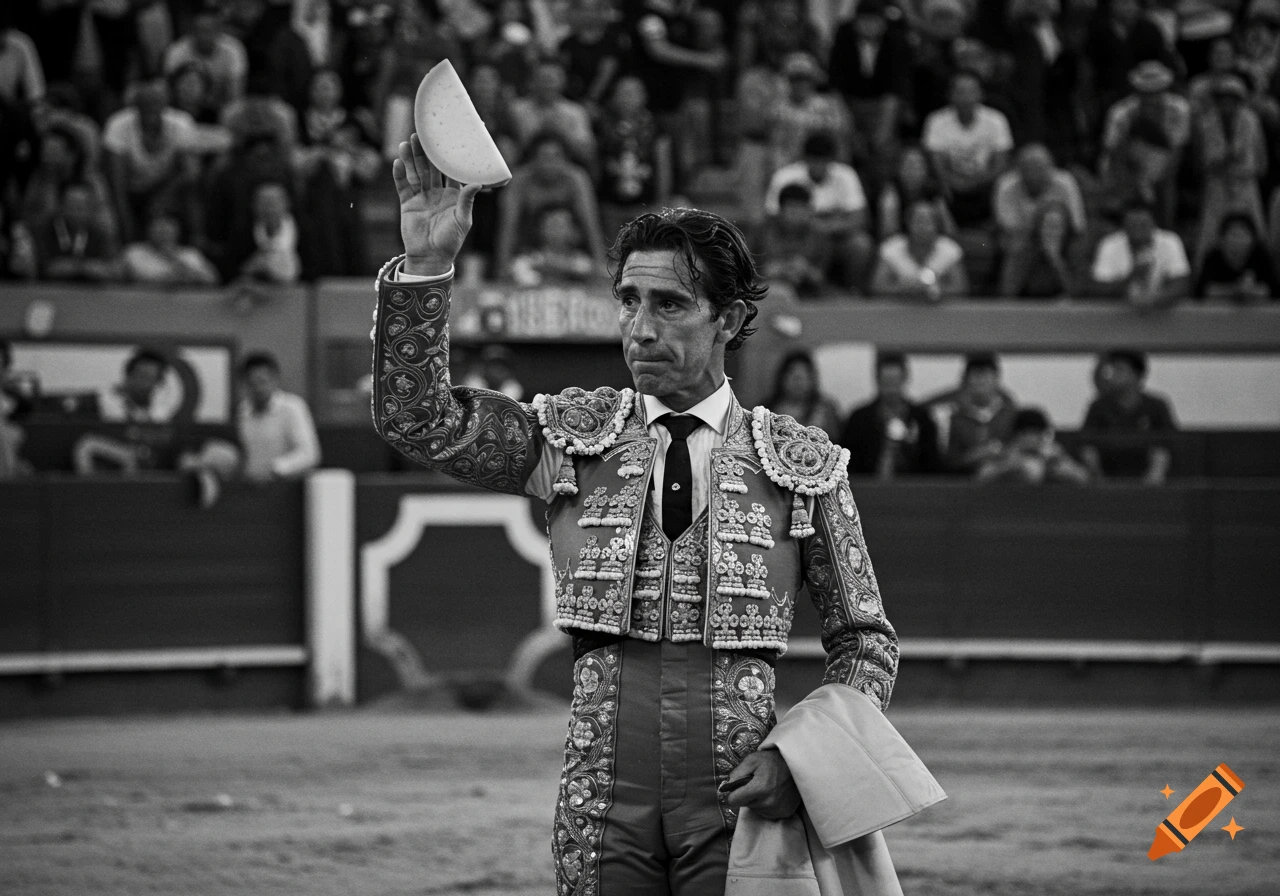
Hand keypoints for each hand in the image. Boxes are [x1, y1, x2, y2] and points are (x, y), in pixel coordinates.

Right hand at [392, 133, 483, 275]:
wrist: (430, 257)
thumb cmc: (450, 241)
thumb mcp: (462, 220)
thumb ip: (467, 200)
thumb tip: (477, 183)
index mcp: (453, 194)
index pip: (450, 171)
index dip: (447, 156)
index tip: (445, 140)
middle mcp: (436, 192)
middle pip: (429, 168)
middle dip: (424, 152)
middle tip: (420, 135)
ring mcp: (421, 197)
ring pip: (415, 174)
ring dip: (410, 159)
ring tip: (406, 143)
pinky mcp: (407, 204)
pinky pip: (403, 186)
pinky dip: (399, 175)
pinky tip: (397, 162)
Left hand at [724, 748, 801, 819]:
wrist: (796, 765)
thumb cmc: (772, 761)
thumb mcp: (752, 760)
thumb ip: (737, 773)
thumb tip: (727, 786)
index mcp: (759, 788)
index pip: (734, 801)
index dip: (734, 793)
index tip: (739, 787)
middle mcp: (768, 802)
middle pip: (745, 805)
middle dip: (747, 795)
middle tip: (757, 783)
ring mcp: (778, 809)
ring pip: (756, 809)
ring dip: (758, 800)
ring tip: (767, 787)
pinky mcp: (785, 813)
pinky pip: (768, 813)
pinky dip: (768, 805)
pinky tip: (774, 794)